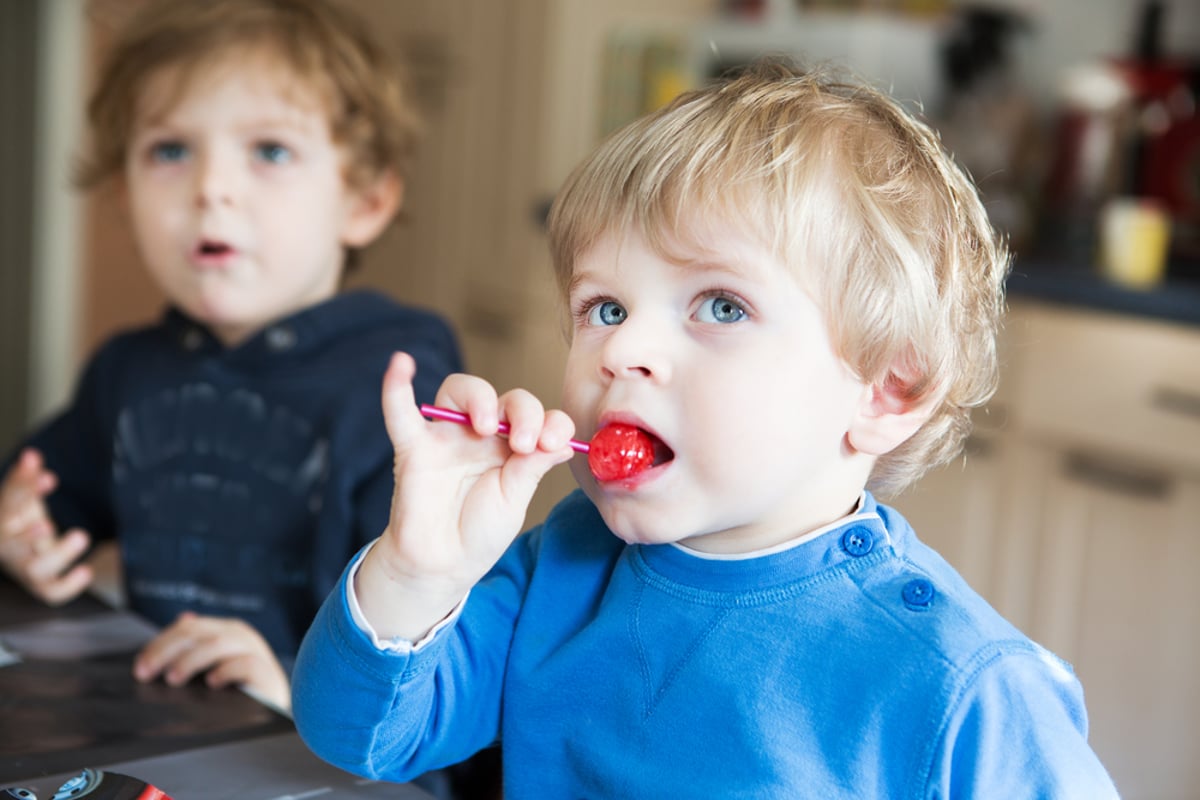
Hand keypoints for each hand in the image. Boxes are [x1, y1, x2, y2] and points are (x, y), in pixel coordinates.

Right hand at [0, 448, 91, 603]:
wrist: (24, 553)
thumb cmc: (22, 522)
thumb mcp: (23, 499)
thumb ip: (26, 479)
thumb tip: (32, 455)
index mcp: (3, 522)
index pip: (8, 505)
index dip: (24, 491)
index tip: (49, 477)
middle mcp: (9, 548)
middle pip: (13, 543)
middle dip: (30, 534)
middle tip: (46, 523)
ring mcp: (25, 568)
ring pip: (35, 570)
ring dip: (58, 555)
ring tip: (81, 537)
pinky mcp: (42, 584)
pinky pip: (52, 593)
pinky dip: (67, 586)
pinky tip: (86, 572)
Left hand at [133, 611, 290, 713]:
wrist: (275, 710)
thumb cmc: (240, 689)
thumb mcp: (214, 665)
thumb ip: (196, 647)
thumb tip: (182, 619)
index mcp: (225, 630)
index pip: (187, 628)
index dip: (160, 644)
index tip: (140, 667)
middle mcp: (239, 635)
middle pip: (197, 632)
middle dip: (166, 651)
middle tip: (146, 673)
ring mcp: (255, 651)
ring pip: (217, 644)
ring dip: (190, 661)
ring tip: (173, 679)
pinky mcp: (268, 672)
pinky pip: (245, 665)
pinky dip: (225, 671)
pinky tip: (212, 683)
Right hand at [356, 352, 575, 640]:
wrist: (442, 565)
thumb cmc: (479, 531)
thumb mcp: (515, 501)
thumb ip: (532, 469)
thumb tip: (562, 442)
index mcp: (513, 445)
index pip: (537, 417)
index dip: (552, 422)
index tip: (556, 442)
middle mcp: (482, 434)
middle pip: (504, 398)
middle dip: (523, 412)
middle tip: (525, 442)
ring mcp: (447, 436)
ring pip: (459, 390)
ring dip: (479, 398)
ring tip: (488, 425)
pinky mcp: (414, 448)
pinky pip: (401, 413)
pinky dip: (396, 388)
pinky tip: (401, 364)